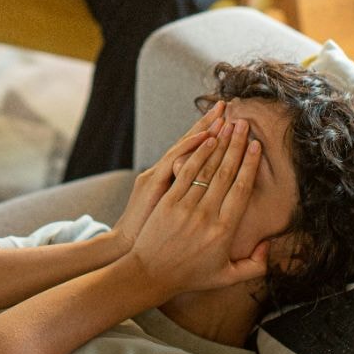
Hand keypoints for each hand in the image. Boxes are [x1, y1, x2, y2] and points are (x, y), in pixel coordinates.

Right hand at [113, 101, 225, 249]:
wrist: (127, 248)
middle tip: (226, 105)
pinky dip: (190, 147)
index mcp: (167, 176)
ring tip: (222, 115)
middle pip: (190, 142)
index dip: (208, 131)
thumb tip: (207, 187)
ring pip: (185, 147)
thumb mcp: (167, 212)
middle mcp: (162, 171)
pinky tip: (206, 136)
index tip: (225, 116)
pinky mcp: (154, 184)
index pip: (192, 148)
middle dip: (209, 123)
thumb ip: (184, 197)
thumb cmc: (150, 236)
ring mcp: (157, 175)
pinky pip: (176, 162)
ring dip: (204, 130)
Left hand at [129, 119, 268, 298]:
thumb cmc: (190, 276)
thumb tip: (268, 244)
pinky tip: (206, 139)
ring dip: (219, 144)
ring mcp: (186, 206)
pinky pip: (185, 172)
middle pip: (226, 173)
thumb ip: (255, 265)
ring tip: (228, 124)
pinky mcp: (168, 201)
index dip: (250, 166)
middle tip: (245, 124)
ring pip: (207, 168)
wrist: (150, 274)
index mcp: (224, 231)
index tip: (257, 147)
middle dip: (237, 145)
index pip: (242, 190)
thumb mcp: (227, 277)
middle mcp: (207, 215)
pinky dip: (197, 153)